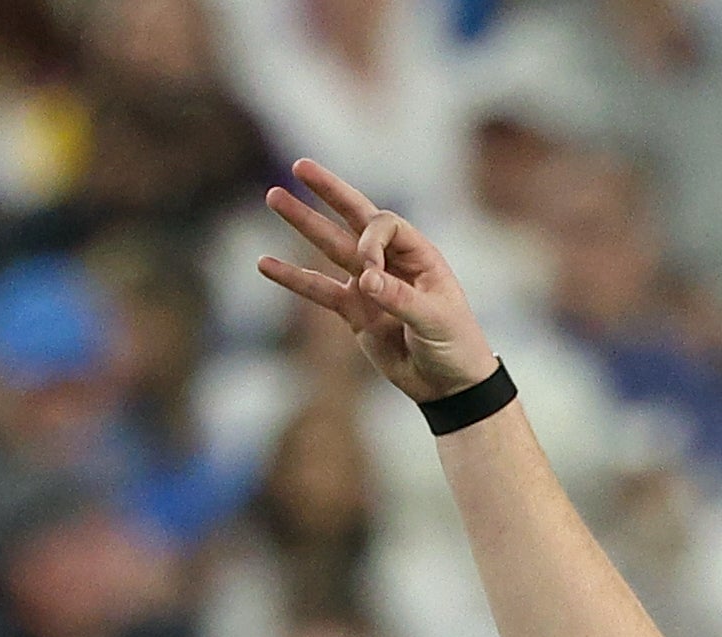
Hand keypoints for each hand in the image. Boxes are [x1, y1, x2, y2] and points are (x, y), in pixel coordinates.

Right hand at [256, 158, 498, 405]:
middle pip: (355, 218)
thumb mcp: (435, 320)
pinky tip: (265, 264)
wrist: (449, 386)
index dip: (370, 241)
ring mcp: (369, 285)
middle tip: (300, 166)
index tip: (368, 274)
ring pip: (331, 247)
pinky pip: (318, 290)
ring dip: (303, 223)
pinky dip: (292, 278)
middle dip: (329, 192)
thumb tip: (364, 278)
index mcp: (418, 254)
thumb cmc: (456, 346)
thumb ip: (400, 298)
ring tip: (273, 196)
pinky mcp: (354, 312)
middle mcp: (391, 262)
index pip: (383, 225)